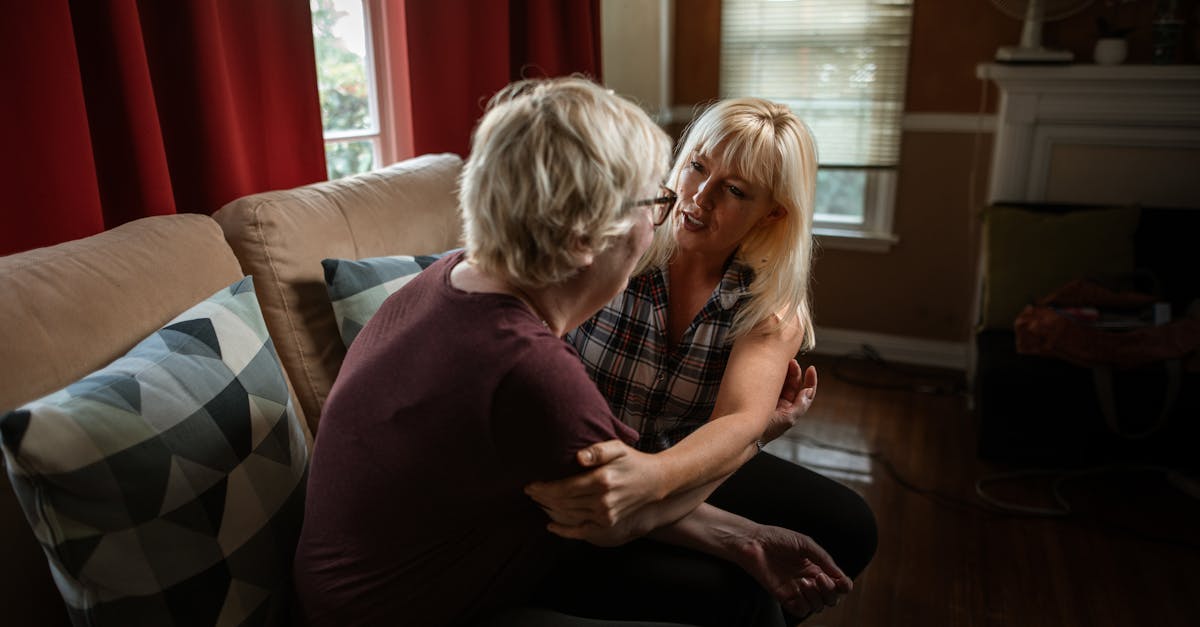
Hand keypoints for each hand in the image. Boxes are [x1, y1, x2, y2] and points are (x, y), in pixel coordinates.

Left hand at [524, 439, 664, 529]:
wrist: (654, 481)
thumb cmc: (632, 461)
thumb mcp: (617, 448)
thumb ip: (597, 451)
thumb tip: (578, 457)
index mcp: (602, 480)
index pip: (564, 488)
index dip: (544, 488)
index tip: (530, 485)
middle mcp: (603, 500)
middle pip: (563, 502)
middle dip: (542, 498)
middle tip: (529, 492)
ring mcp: (605, 514)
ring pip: (569, 514)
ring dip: (550, 509)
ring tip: (537, 501)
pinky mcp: (608, 523)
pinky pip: (581, 530)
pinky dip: (564, 531)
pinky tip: (551, 526)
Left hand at [736, 525, 851, 619]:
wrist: (754, 542)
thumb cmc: (778, 538)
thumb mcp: (806, 544)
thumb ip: (824, 559)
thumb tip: (841, 576)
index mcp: (817, 567)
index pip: (838, 584)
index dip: (844, 586)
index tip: (842, 582)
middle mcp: (809, 580)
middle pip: (831, 598)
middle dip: (830, 591)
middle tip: (819, 577)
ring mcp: (797, 590)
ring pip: (818, 607)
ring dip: (817, 597)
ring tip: (806, 581)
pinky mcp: (784, 597)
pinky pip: (800, 610)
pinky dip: (805, 604)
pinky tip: (799, 588)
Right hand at [761, 359, 816, 442]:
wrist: (746, 433)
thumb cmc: (767, 430)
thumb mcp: (788, 419)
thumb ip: (800, 405)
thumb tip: (808, 390)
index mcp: (792, 409)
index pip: (806, 393)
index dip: (810, 380)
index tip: (811, 368)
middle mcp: (784, 404)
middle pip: (794, 384)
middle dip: (795, 372)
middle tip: (792, 362)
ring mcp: (772, 399)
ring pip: (782, 381)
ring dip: (784, 371)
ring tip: (784, 362)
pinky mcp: (761, 395)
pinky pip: (770, 382)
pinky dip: (772, 374)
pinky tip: (772, 368)